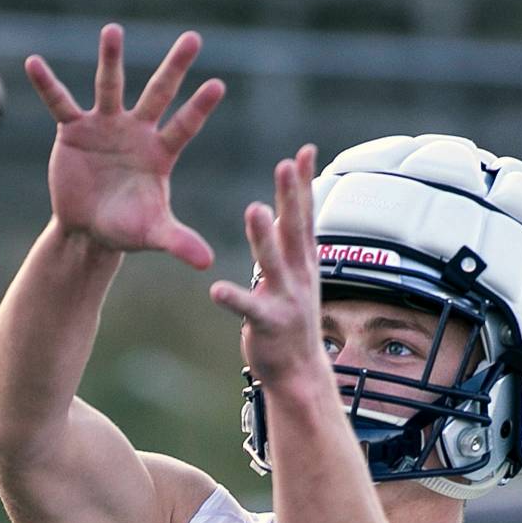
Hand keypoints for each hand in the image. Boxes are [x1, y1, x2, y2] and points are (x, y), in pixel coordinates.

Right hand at [25, 24, 224, 268]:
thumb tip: (208, 264)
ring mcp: (105, 126)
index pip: (184, 126)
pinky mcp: (74, 130)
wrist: (88, 229)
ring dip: (111, 59)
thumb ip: (178, 242)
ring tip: (113, 30)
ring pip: (110, 86)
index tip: (218, 84)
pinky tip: (34, 63)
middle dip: (175, 68)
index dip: (199, 108)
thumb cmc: (127, 228)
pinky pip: (60, 103)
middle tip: (193, 38)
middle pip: (159, 94)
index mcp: (160, 153)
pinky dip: (48, 85)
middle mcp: (137, 132)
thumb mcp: (152, 234)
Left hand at [210, 145, 329, 384]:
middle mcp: (299, 275)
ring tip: (255, 209)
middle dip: (291, 196)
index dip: (305, 184)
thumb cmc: (293, 320)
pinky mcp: (268, 323)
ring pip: (273, 262)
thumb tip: (285, 212)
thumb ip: (290, 245)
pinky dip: (234, 298)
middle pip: (294, 229)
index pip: (305, 215)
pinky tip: (216, 290)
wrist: (300, 371)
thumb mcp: (298, 276)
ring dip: (264, 236)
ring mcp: (286, 299)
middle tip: (285, 164)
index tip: (305, 151)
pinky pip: (248, 309)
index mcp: (303, 261)